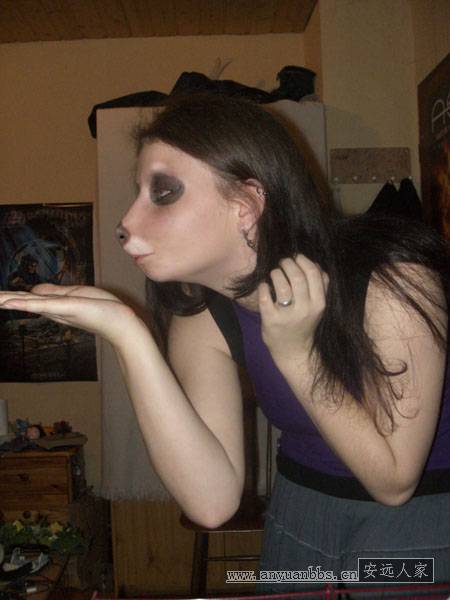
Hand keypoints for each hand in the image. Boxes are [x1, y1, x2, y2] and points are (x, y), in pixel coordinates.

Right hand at [0, 284, 137, 344]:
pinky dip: (22, 303)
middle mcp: (51, 309)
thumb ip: (53, 292)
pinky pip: (41, 304)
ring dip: (3, 300)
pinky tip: (7, 302)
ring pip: (25, 303)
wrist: (120, 322)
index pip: (24, 299)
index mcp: (52, 305)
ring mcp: (57, 309)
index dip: (6, 297)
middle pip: (19, 302)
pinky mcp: (65, 307)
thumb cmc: (101, 308)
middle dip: (0, 300)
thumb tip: (32, 291)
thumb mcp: (74, 294)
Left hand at [257, 255, 328, 362]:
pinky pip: (265, 296)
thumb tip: (315, 264)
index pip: (314, 273)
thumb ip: (321, 287)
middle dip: (288, 263)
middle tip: (283, 262)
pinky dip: (263, 286)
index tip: (296, 257)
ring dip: (276, 273)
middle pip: (297, 276)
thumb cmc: (305, 324)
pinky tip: (264, 286)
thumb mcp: (318, 307)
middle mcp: (305, 309)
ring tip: (274, 274)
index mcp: (319, 304)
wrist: (294, 352)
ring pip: (281, 284)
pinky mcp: (271, 320)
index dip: (303, 260)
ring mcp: (287, 315)